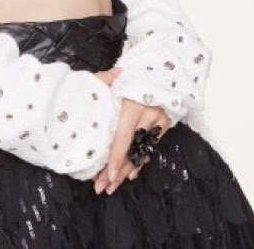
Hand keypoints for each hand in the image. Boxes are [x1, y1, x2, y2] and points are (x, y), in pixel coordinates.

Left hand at [93, 68, 170, 194]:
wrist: (166, 66)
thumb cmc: (137, 71)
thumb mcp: (118, 74)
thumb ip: (103, 81)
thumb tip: (86, 88)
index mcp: (135, 103)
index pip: (124, 136)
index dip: (117, 156)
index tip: (109, 174)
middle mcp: (150, 115)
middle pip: (132, 148)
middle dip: (118, 171)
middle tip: (103, 187)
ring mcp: (160, 121)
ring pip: (142, 151)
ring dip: (128, 170)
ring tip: (111, 185)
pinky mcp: (165, 126)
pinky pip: (151, 147)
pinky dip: (140, 161)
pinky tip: (130, 174)